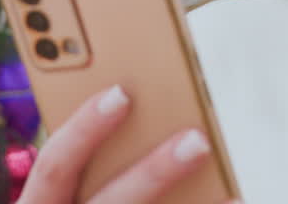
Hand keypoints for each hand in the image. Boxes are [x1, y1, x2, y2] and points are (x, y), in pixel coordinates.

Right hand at [18, 85, 237, 203]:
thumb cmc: (72, 203)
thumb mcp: (58, 194)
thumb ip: (83, 164)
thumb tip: (136, 107)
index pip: (55, 166)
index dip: (84, 129)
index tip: (121, 93)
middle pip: (112, 203)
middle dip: (155, 172)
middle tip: (197, 140)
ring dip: (186, 203)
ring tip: (224, 182)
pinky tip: (232, 201)